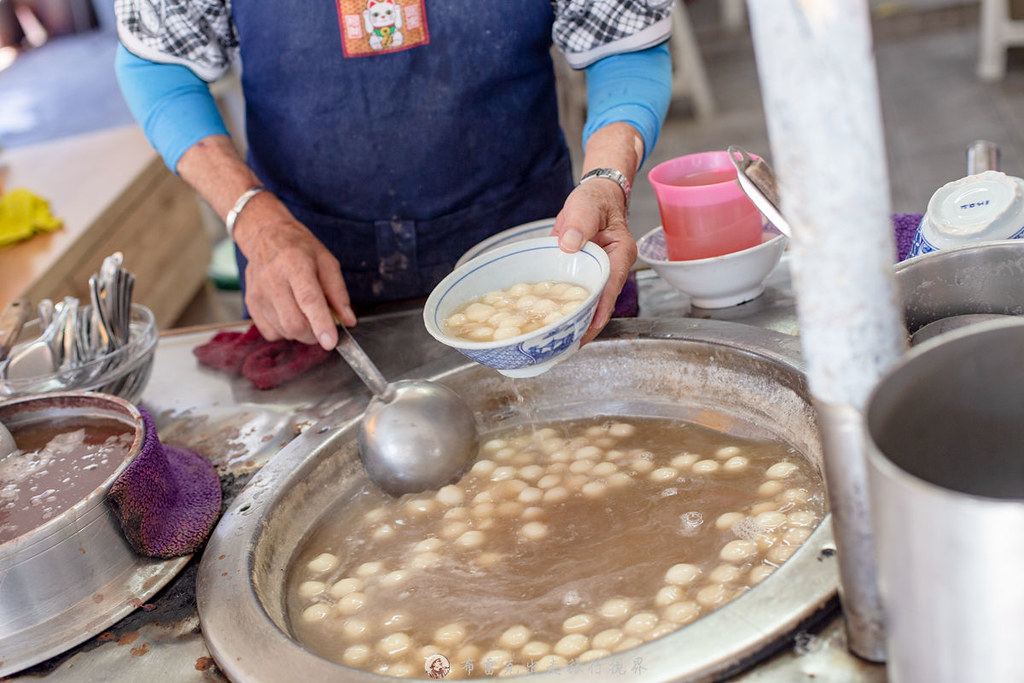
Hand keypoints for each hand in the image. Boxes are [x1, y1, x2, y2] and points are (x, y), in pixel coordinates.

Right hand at [233, 194, 355, 349]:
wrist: (265, 236)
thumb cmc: (300, 249)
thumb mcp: (327, 262)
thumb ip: (338, 293)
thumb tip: (348, 321)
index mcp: (295, 265)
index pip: (309, 300)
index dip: (321, 324)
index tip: (331, 342)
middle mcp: (273, 280)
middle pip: (294, 323)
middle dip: (314, 334)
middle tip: (323, 326)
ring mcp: (259, 294)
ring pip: (284, 331)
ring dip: (301, 332)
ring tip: (305, 314)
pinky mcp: (251, 304)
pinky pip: (271, 333)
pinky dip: (285, 332)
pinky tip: (289, 314)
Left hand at [551, 178, 636, 345]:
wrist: (593, 198)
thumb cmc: (595, 200)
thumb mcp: (587, 204)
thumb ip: (580, 222)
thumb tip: (569, 245)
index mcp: (620, 254)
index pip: (612, 285)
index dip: (602, 307)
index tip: (590, 325)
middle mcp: (611, 269)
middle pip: (602, 303)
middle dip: (588, 326)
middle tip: (569, 345)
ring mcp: (597, 276)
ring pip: (590, 304)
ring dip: (577, 323)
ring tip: (560, 344)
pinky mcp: (583, 277)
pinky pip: (576, 297)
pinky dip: (567, 310)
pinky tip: (554, 325)